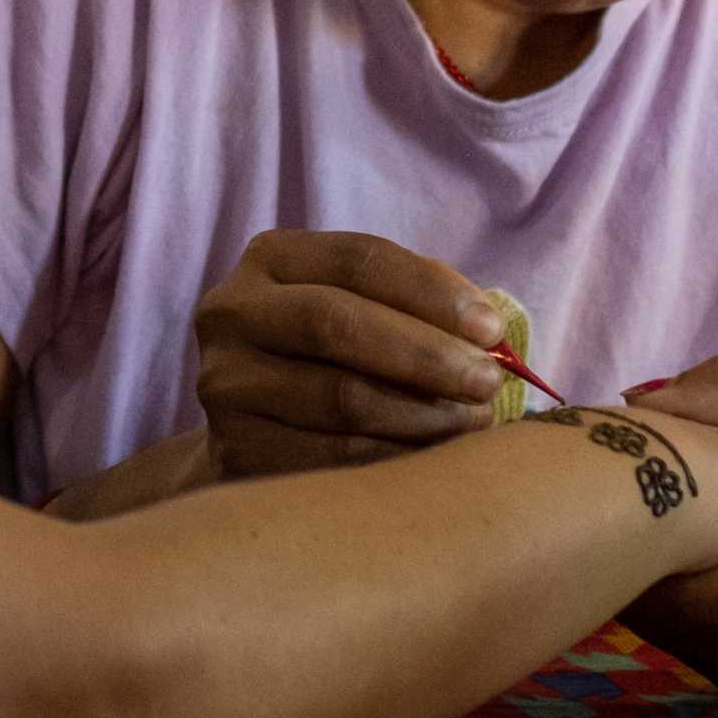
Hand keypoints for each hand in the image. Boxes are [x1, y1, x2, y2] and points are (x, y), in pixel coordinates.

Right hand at [192, 231, 507, 478]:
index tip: (493, 330)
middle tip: (488, 382)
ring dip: (421, 413)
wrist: (261, 424)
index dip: (431, 291)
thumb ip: (417, 303)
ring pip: (338, 397)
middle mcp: (232, 313)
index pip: (358, 259)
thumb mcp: (363, 305)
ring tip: (471, 421)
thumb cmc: (338, 355)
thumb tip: (489, 331)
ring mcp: (224, 384)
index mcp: (271, 258)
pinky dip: (393, 458)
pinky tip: (431, 460)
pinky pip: (327, 458)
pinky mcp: (231, 448)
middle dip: (426, 354)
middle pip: (337, 323)